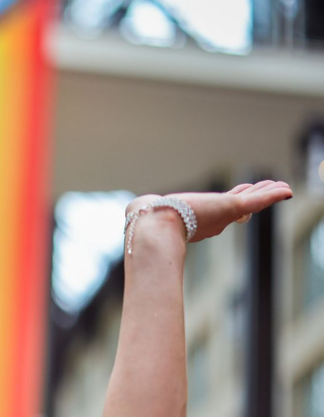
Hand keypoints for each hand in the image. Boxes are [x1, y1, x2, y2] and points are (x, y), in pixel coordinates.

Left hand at [126, 180, 293, 243]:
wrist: (155, 229)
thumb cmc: (146, 223)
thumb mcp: (148, 213)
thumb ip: (143, 211)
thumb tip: (130, 209)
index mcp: (196, 222)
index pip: (218, 211)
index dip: (229, 206)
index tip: (238, 200)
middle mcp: (213, 221)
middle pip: (238, 207)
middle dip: (252, 198)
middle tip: (266, 190)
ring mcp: (223, 215)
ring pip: (251, 201)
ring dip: (267, 193)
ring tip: (281, 187)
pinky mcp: (231, 207)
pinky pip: (259, 200)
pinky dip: (272, 194)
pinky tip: (286, 190)